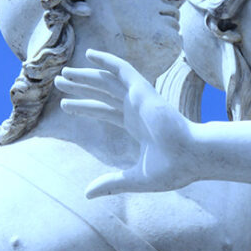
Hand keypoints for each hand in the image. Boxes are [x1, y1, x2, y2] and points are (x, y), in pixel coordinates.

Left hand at [55, 50, 198, 196]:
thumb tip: (87, 194)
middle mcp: (136, 109)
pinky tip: (89, 55)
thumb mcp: (136, 179)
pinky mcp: (143, 90)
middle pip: (102, 93)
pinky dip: (107, 61)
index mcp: (137, 126)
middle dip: (81, 87)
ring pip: (107, 81)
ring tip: (64, 73)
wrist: (191, 157)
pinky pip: (122, 69)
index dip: (85, 107)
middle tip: (59, 82)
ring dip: (86, 75)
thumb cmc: (173, 169)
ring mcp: (140, 99)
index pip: (106, 111)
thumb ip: (112, 183)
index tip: (66, 105)